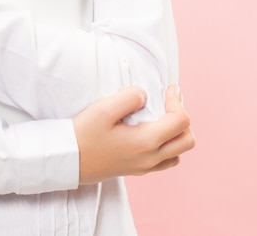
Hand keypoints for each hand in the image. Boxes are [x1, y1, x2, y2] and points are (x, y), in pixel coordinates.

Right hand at [73, 84, 194, 183]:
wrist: (69, 159)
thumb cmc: (84, 134)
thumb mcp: (103, 108)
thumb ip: (129, 97)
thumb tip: (145, 95)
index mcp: (146, 141)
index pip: (181, 121)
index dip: (177, 100)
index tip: (168, 87)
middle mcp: (150, 158)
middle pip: (188, 140)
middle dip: (182, 116)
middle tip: (168, 100)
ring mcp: (145, 167)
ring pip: (179, 153)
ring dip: (177, 133)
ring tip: (162, 115)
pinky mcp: (137, 170)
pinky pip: (166, 161)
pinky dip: (168, 145)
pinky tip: (152, 132)